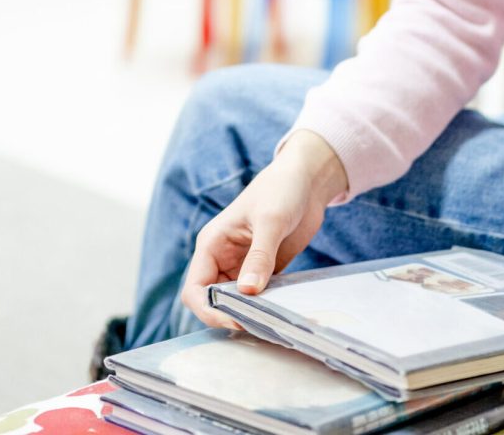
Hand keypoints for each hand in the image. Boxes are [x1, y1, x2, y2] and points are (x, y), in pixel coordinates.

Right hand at [179, 129, 347, 329]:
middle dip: (228, 316)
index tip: (234, 320)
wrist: (308, 179)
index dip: (208, 309)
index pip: (195, 289)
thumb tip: (248, 292)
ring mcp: (243, 265)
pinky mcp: (264, 269)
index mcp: (212, 244)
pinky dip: (265, 306)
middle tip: (256, 324)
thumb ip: (260, 256)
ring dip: (248, 314)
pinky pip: (258, 296)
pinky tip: (280, 311)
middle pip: (213, 301)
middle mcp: (223, 258)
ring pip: (235, 302)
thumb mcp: (271, 220)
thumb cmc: (282, 189)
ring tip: (269, 322)